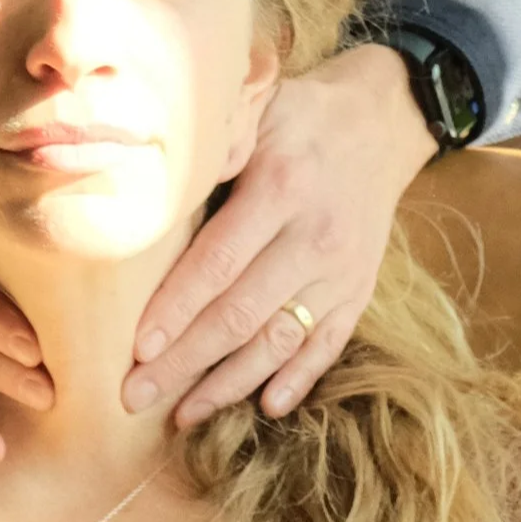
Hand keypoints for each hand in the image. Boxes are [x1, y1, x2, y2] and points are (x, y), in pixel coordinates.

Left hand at [123, 43, 438, 429]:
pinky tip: (265, 407)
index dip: (177, 309)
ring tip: (183, 415)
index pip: (219, 262)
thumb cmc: (300, 115)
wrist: (383, 120)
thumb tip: (161, 179)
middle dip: (185, 362)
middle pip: (242, 315)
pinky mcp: (360, 289)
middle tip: (136, 397)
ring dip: (230, 384)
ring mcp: (342, 270)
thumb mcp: (259, 107)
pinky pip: (328, 344)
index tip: (138, 349)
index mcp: (281, 188)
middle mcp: (314, 237)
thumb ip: (218, 143)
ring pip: (281, 341)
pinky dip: (298, 379)